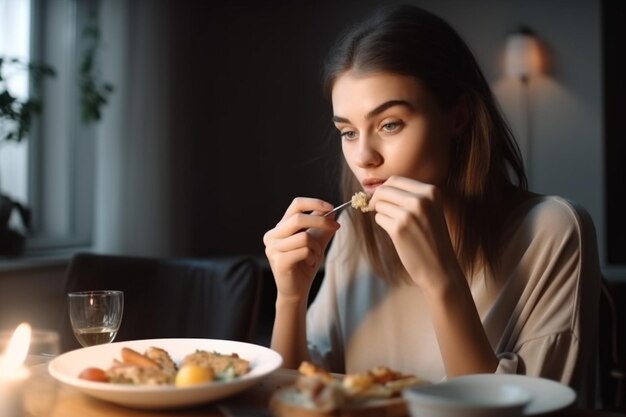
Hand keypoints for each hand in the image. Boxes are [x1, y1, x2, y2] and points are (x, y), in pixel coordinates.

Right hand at [263, 197, 339, 301]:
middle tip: (336, 227)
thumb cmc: (304, 266)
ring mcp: (273, 248)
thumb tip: (333, 213)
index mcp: (280, 228)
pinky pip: (304, 250)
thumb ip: (322, 229)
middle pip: (299, 218)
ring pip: (304, 236)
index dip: (314, 203)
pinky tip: (309, 263)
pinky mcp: (279, 261)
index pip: (296, 205)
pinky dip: (312, 256)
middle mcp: (272, 235)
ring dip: (317, 247)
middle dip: (321, 221)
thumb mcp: (317, 243)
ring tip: (315, 256)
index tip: (331, 207)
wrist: (296, 291)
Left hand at [368, 176, 461, 291]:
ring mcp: (409, 214)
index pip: (396, 179)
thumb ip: (410, 196)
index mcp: (431, 191)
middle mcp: (421, 200)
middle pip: (384, 189)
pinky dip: (383, 224)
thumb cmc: (432, 239)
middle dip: (376, 199)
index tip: (380, 198)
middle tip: (374, 209)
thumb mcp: (430, 210)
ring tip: (396, 225)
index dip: (384, 189)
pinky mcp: (398, 229)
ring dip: (382, 213)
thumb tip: (379, 188)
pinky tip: (396, 234)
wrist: (440, 267)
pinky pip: (379, 218)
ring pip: (380, 204)